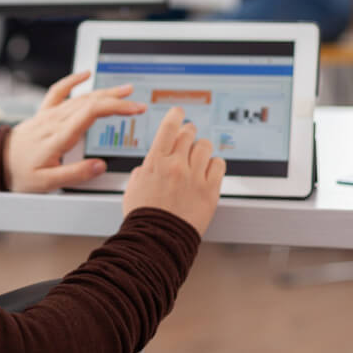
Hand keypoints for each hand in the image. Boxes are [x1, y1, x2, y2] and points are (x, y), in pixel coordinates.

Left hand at [4, 71, 145, 192]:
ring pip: (81, 97)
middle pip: (91, 102)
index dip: (116, 107)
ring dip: (104, 91)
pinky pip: (58, 91)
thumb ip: (75, 174)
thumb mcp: (47, 183)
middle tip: (138, 103)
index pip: (92, 113)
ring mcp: (50, 115)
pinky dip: (72, 80)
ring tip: (125, 90)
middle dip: (117, 100)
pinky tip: (85, 74)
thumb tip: (99, 166)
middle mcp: (55, 120)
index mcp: (59, 136)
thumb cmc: (19, 173)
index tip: (134, 109)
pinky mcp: (44, 114)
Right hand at [122, 106, 223, 235]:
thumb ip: (143, 171)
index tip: (179, 112)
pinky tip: (209, 170)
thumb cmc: (144, 217)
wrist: (157, 240)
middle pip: (189, 133)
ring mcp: (195, 177)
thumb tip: (149, 166)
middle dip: (188, 133)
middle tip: (188, 138)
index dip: (176, 115)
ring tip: (198, 157)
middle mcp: (176, 165)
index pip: (169, 126)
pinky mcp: (210, 190)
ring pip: (205, 146)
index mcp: (156, 161)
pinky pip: (219, 164)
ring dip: (201, 148)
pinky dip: (215, 164)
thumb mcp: (133, 187)